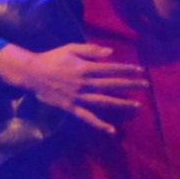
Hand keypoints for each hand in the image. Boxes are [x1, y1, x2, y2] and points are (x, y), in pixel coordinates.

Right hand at [0, 39, 142, 134]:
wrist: (33, 74)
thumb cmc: (53, 58)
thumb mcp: (71, 48)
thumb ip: (91, 50)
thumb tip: (111, 52)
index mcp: (86, 68)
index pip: (111, 69)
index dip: (127, 70)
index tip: (140, 70)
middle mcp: (85, 83)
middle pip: (112, 84)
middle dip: (131, 85)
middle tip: (146, 85)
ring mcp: (79, 97)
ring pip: (104, 102)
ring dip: (122, 104)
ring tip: (137, 106)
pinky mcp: (72, 108)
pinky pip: (88, 118)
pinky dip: (100, 125)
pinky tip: (112, 130)